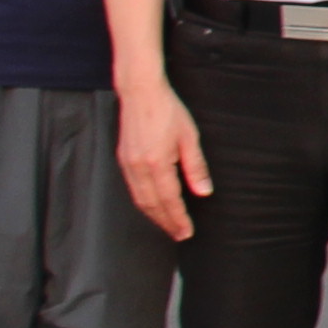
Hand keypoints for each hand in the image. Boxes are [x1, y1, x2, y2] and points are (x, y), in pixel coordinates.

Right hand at [115, 72, 213, 240]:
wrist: (140, 92)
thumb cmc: (167, 110)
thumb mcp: (189, 137)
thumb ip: (196, 167)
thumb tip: (204, 191)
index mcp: (157, 163)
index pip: (169, 200)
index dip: (178, 218)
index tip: (186, 232)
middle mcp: (138, 167)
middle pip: (152, 205)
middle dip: (166, 223)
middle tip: (179, 235)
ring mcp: (128, 164)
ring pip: (140, 199)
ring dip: (154, 216)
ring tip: (167, 225)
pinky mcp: (123, 159)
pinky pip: (132, 189)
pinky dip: (143, 202)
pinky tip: (152, 205)